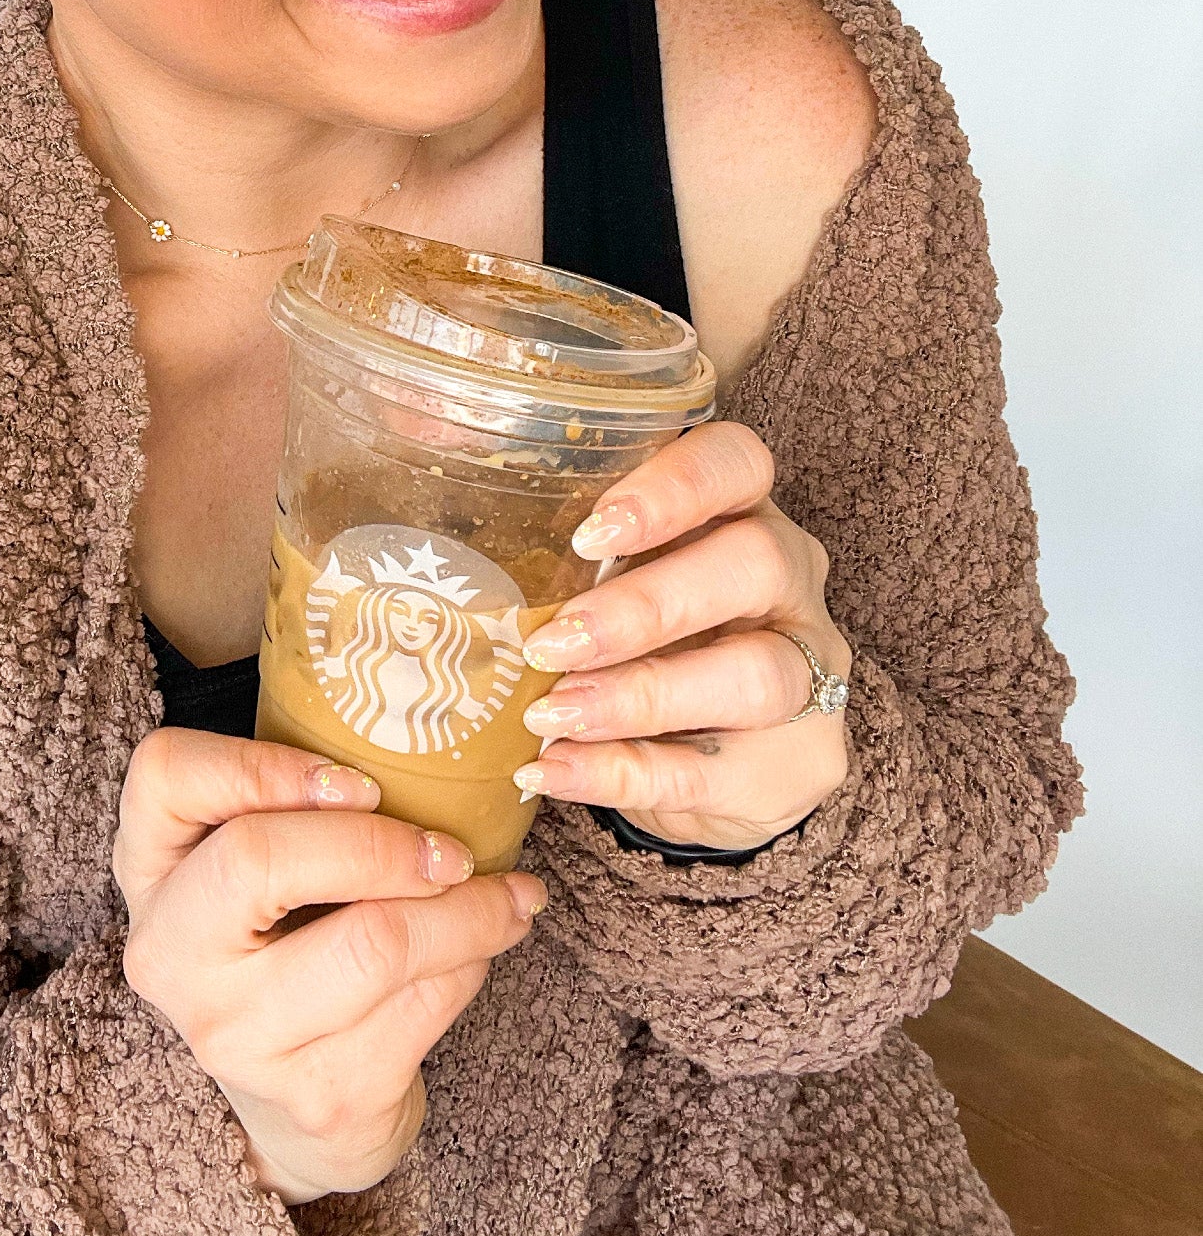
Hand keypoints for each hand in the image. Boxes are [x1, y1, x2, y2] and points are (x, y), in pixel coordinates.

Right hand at [113, 728, 544, 1206]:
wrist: (295, 1105)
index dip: (261, 764)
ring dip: (468, 912)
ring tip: (510, 896)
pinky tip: (484, 950)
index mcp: (149, 868)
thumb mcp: (258, 864)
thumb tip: (431, 742)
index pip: (166, 774)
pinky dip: (473, 965)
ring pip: (372, 943)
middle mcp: (171, 955)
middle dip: (380, 845)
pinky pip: (422, 1007)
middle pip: (261, 861)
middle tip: (455, 850)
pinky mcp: (314, 1096)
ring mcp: (236, 1036)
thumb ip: (297, 800)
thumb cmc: (287, 944)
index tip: (362, 782)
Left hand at [514, 422, 849, 849]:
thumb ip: (549, 542)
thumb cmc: (640, 639)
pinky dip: (623, 772)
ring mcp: (810, 673)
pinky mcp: (797, 762)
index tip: (590, 533)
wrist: (717, 765)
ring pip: (753, 674)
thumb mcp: (609, 578)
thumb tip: (425, 480)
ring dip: (637, 695)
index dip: (673, 488)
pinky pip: (715, 769)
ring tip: (549, 717)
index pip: (738, 463)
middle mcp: (791, 581)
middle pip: (753, 563)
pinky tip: (554, 770)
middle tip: (551, 642)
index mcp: (743, 510)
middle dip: (644, 606)